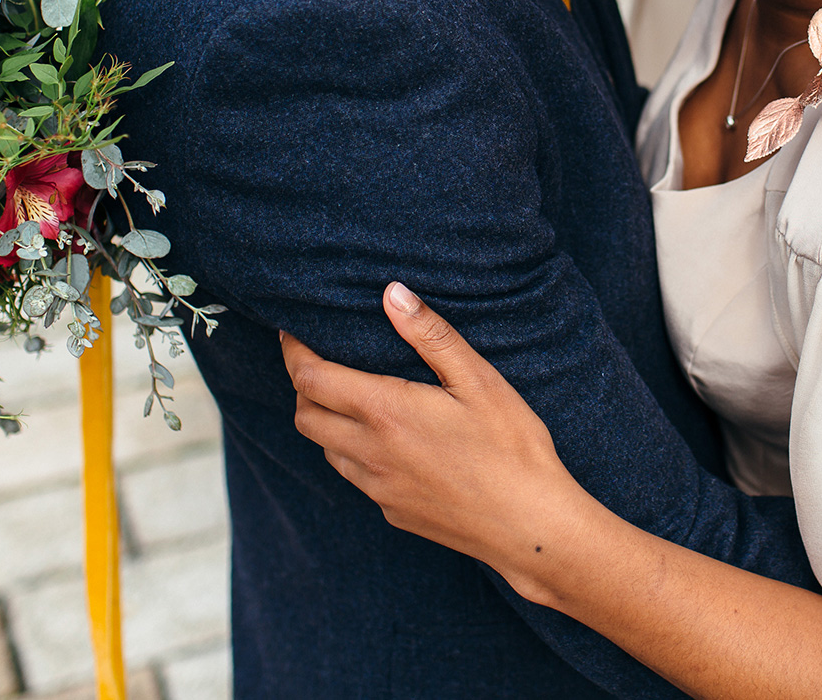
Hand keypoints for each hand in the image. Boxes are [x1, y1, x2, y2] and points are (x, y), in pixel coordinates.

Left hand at [280, 282, 592, 596]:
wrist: (531, 527)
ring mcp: (379, 489)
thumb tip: (392, 293)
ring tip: (350, 398)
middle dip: (302, 385)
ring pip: (327, 449)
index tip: (291, 332)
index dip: (293, 352)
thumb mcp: (479, 380)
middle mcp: (371, 454)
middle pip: (305, 416)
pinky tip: (388, 442)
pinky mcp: (394, 512)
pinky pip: (357, 477)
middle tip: (318, 361)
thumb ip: (430, 334)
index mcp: (386, 414)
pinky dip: (355, 452)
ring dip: (326, 420)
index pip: (311, 379)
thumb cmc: (512, 448)